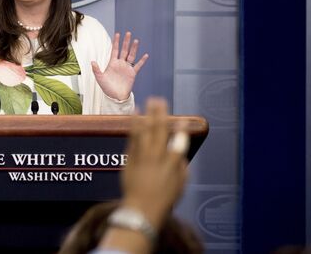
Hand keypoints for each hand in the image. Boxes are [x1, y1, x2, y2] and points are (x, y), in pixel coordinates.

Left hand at [91, 32, 148, 100]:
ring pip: (131, 55)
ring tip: (136, 41)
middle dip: (125, 42)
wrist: (115, 96)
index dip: (116, 42)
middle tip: (128, 33)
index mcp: (112, 63)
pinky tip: (146, 55)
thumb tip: (92, 61)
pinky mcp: (132, 73)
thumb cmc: (107, 88)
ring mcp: (127, 68)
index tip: (117, 34)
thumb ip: (96, 70)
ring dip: (134, 48)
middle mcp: (120, 64)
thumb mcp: (100, 78)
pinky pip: (138, 66)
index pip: (115, 50)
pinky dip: (142, 61)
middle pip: (124, 50)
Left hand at [121, 98, 188, 228]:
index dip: (180, 131)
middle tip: (160, 100)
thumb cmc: (163, 200)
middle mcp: (157, 158)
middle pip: (159, 131)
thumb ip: (181, 166)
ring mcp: (142, 157)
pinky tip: (135, 115)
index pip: (178, 143)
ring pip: (144, 132)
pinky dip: (134, 125)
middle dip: (160, 114)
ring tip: (148, 102)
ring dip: (147, 115)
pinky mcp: (129, 159)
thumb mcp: (180, 186)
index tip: (181, 120)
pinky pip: (132, 138)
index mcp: (172, 165)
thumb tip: (180, 152)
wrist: (141, 210)